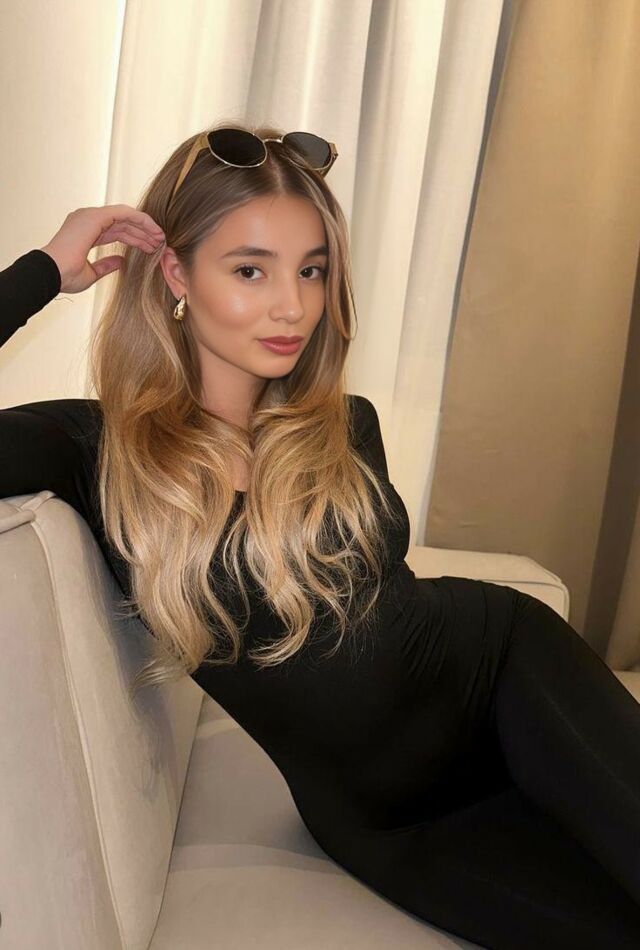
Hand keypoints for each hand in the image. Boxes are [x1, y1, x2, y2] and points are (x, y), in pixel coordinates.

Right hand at [39, 204, 165, 293]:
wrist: (51, 273)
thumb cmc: (65, 276)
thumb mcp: (91, 272)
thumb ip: (106, 265)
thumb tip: (120, 262)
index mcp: (86, 232)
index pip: (116, 231)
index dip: (134, 238)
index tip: (150, 247)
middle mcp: (87, 220)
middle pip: (122, 224)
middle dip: (142, 232)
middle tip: (160, 242)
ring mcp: (90, 216)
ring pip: (125, 217)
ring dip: (144, 226)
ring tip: (160, 237)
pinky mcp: (95, 217)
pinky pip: (124, 213)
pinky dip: (140, 219)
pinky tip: (153, 228)